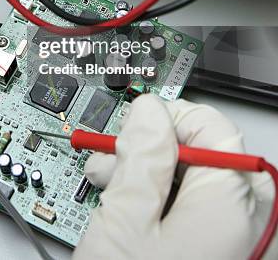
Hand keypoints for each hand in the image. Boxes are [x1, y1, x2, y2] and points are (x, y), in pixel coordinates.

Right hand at [74, 94, 276, 259]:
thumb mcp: (125, 222)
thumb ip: (141, 157)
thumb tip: (148, 112)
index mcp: (232, 207)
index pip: (211, 127)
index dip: (166, 116)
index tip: (132, 124)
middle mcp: (247, 224)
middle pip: (205, 155)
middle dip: (153, 150)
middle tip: (116, 156)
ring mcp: (236, 245)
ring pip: (198, 187)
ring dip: (151, 178)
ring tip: (110, 186)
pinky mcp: (221, 256)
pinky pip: (198, 216)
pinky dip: (164, 207)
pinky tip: (129, 212)